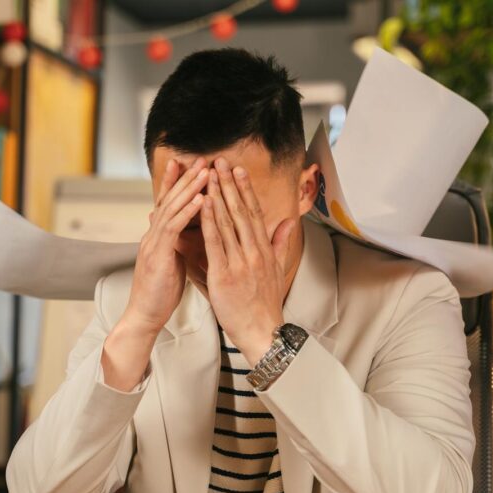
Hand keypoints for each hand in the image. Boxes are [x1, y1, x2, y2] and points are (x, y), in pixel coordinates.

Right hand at [102, 158, 207, 391]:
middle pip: (170, 199)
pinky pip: (174, 228)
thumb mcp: (172, 263)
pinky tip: (201, 199)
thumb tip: (190, 234)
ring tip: (206, 171)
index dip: (177, 183)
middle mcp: (153, 235)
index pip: (168, 203)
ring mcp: (153, 243)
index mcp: (158, 237)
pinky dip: (188, 211)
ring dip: (189, 187)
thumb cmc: (161, 293)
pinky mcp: (158, 254)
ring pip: (172, 208)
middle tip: (201, 158)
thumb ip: (178, 245)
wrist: (144, 315)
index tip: (190, 164)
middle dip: (185, 177)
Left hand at [200, 158, 294, 364]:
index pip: (253, 213)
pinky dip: (209, 221)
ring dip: (218, 195)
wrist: (262, 330)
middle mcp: (254, 252)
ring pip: (228, 222)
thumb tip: (288, 223)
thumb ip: (281, 244)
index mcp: (264, 250)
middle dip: (230, 184)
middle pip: (241, 211)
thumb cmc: (266, 304)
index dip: (245, 189)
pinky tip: (204, 204)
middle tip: (221, 161)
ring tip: (210, 174)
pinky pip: (216, 243)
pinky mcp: (225, 274)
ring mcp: (240, 262)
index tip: (238, 170)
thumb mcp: (278, 270)